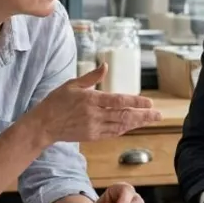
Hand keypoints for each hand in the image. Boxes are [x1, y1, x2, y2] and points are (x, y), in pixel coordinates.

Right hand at [27, 64, 162, 143]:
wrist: (44, 124)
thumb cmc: (56, 101)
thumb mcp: (71, 84)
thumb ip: (91, 77)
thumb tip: (105, 66)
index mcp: (90, 99)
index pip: (118, 101)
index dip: (135, 102)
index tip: (149, 102)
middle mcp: (94, 115)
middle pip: (124, 115)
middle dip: (143, 115)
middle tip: (158, 114)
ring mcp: (94, 127)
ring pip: (121, 125)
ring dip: (137, 123)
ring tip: (150, 119)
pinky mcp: (92, 136)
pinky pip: (113, 132)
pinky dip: (125, 129)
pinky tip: (133, 125)